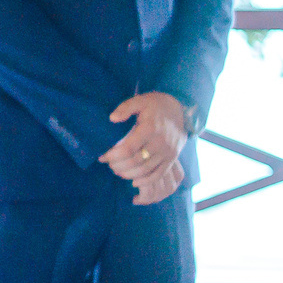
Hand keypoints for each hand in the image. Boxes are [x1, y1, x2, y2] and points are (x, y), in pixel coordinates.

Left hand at [102, 91, 190, 205]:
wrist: (180, 110)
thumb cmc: (155, 105)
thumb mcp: (139, 100)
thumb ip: (125, 108)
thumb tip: (112, 118)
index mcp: (150, 128)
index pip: (128, 148)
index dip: (113, 155)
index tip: (102, 157)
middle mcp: (161, 143)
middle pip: (136, 161)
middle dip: (119, 166)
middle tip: (109, 165)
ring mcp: (168, 152)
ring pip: (146, 170)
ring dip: (129, 174)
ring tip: (117, 171)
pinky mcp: (172, 158)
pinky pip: (159, 174)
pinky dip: (146, 181)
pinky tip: (134, 181)